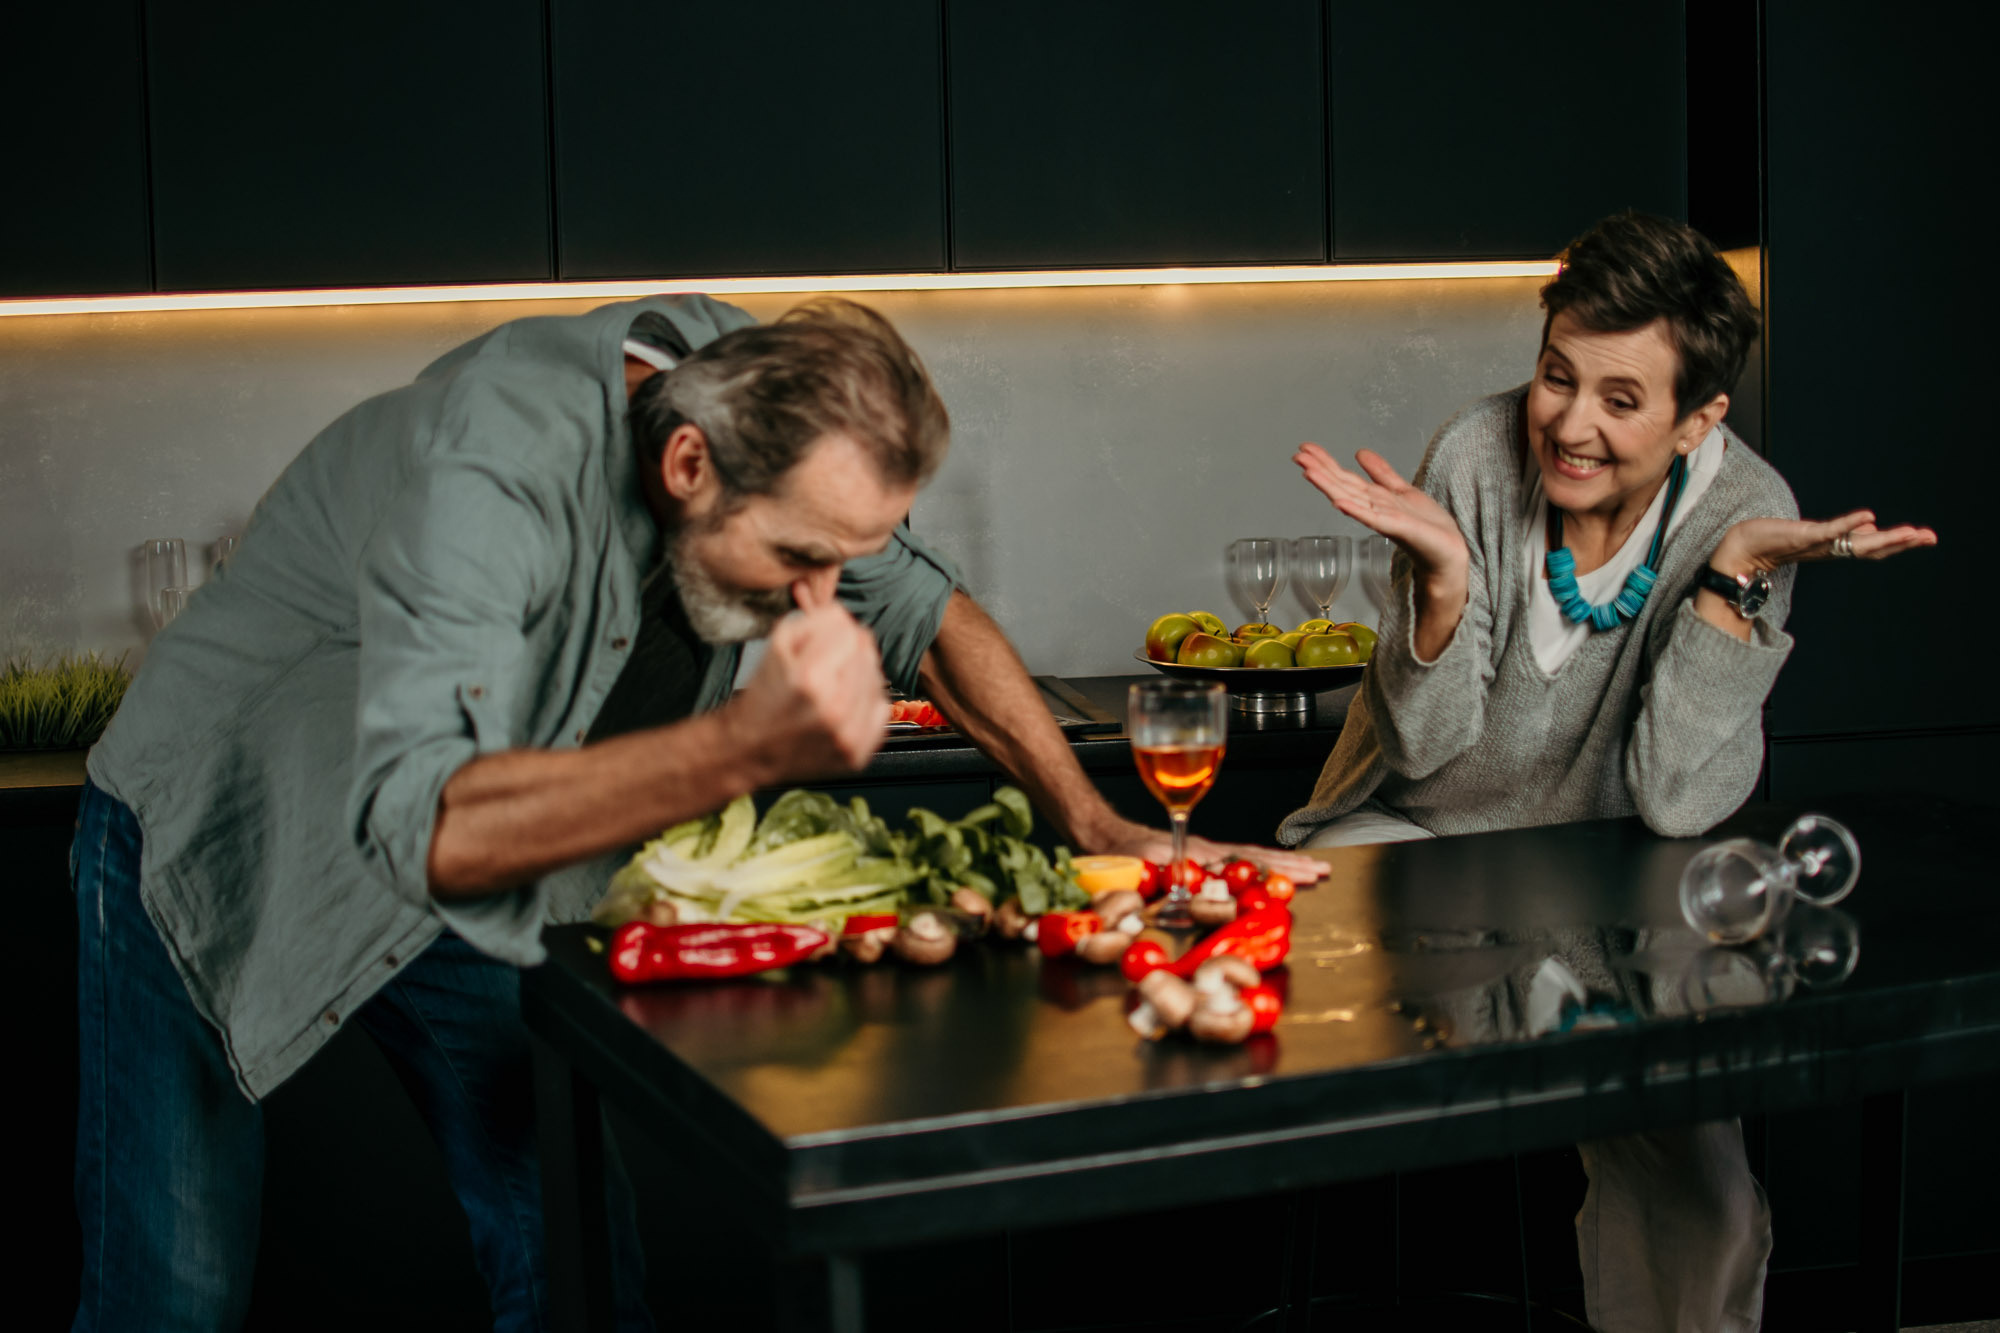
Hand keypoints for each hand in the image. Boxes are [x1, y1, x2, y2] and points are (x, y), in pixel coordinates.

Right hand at [723, 580, 889, 783]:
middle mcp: (833, 708)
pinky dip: (865, 701)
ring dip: (857, 674)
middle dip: (846, 650)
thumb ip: (813, 621)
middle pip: (865, 652)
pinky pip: (881, 708)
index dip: (833, 628)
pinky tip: (843, 703)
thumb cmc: (762, 700)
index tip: (821, 638)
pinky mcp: (857, 753)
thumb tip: (843, 614)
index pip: (848, 630)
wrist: (749, 751)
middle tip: (824, 663)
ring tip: (831, 684)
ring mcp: (848, 735)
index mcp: (810, 679)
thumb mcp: (775, 647)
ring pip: (877, 678)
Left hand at [1085, 817, 1329, 883]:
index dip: (1278, 869)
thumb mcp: (1141, 871)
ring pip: (1251, 856)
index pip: (1247, 862)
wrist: (1103, 836)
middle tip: (1322, 871)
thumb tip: (1194, 895)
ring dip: (1282, 862)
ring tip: (1312, 867)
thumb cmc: (1118, 856)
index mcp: (1197, 854)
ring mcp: (1203, 852)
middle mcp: (1205, 851)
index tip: (1305, 873)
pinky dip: (1260, 863)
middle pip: (1257, 857)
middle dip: (1292, 864)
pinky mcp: (1198, 856)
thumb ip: (1168, 883)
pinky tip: (1273, 869)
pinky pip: (1237, 859)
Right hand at [1294, 443, 1468, 588]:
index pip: (1344, 477)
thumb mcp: (1401, 491)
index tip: (1305, 449)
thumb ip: (1381, 473)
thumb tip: (1360, 453)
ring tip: (1308, 472)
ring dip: (1328, 486)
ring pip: (1351, 498)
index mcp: (1374, 498)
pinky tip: (1339, 502)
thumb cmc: (1427, 526)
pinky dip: (1355, 510)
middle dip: (1320, 470)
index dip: (1325, 462)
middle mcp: (1373, 508)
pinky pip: (1372, 519)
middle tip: (1297, 455)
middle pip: (1342, 485)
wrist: (1448, 551)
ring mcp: (1383, 518)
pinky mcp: (1397, 528)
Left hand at [1714, 509, 1937, 574]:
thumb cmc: (1776, 541)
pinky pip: (1830, 530)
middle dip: (1902, 543)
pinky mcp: (1803, 535)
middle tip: (1930, 537)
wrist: (1742, 550)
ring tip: (1910, 532)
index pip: (1873, 546)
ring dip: (1885, 539)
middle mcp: (1831, 549)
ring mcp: (1818, 543)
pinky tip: (1869, 516)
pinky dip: (1849, 524)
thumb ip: (1843, 533)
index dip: (1899, 542)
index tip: (1925, 537)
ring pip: (1857, 543)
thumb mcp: (1816, 535)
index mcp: (1836, 549)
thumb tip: (1870, 526)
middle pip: (1872, 548)